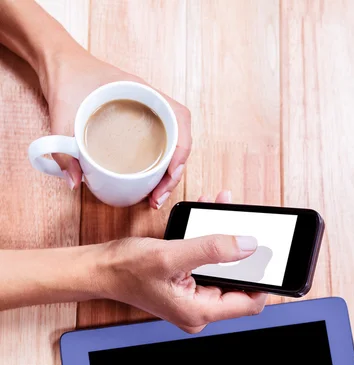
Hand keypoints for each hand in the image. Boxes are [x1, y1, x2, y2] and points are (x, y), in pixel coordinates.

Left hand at [41, 46, 190, 208]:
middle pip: (179, 140)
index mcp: (142, 92)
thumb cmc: (66, 78)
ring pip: (171, 146)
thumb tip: (76, 182)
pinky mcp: (137, 126)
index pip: (179, 120)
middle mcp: (150, 103)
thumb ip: (65, 151)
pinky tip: (148, 183)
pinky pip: (158, 146)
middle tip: (158, 197)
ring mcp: (145, 114)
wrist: (58, 64)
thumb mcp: (62, 116)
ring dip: (168, 174)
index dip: (181, 150)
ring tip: (155, 196)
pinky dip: (158, 168)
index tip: (170, 174)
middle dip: (174, 173)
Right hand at [100, 191, 266, 332]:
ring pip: (223, 272)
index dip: (265, 280)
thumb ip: (212, 250)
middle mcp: (199, 310)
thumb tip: (247, 245)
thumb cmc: (127, 268)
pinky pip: (208, 266)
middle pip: (238, 285)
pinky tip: (209, 220)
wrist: (101, 269)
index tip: (269, 256)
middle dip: (244, 253)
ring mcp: (193, 299)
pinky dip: (211, 244)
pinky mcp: (187, 287)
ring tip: (225, 211)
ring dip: (226, 243)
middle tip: (248, 226)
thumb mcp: (171, 255)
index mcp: (199, 312)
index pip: (250, 303)